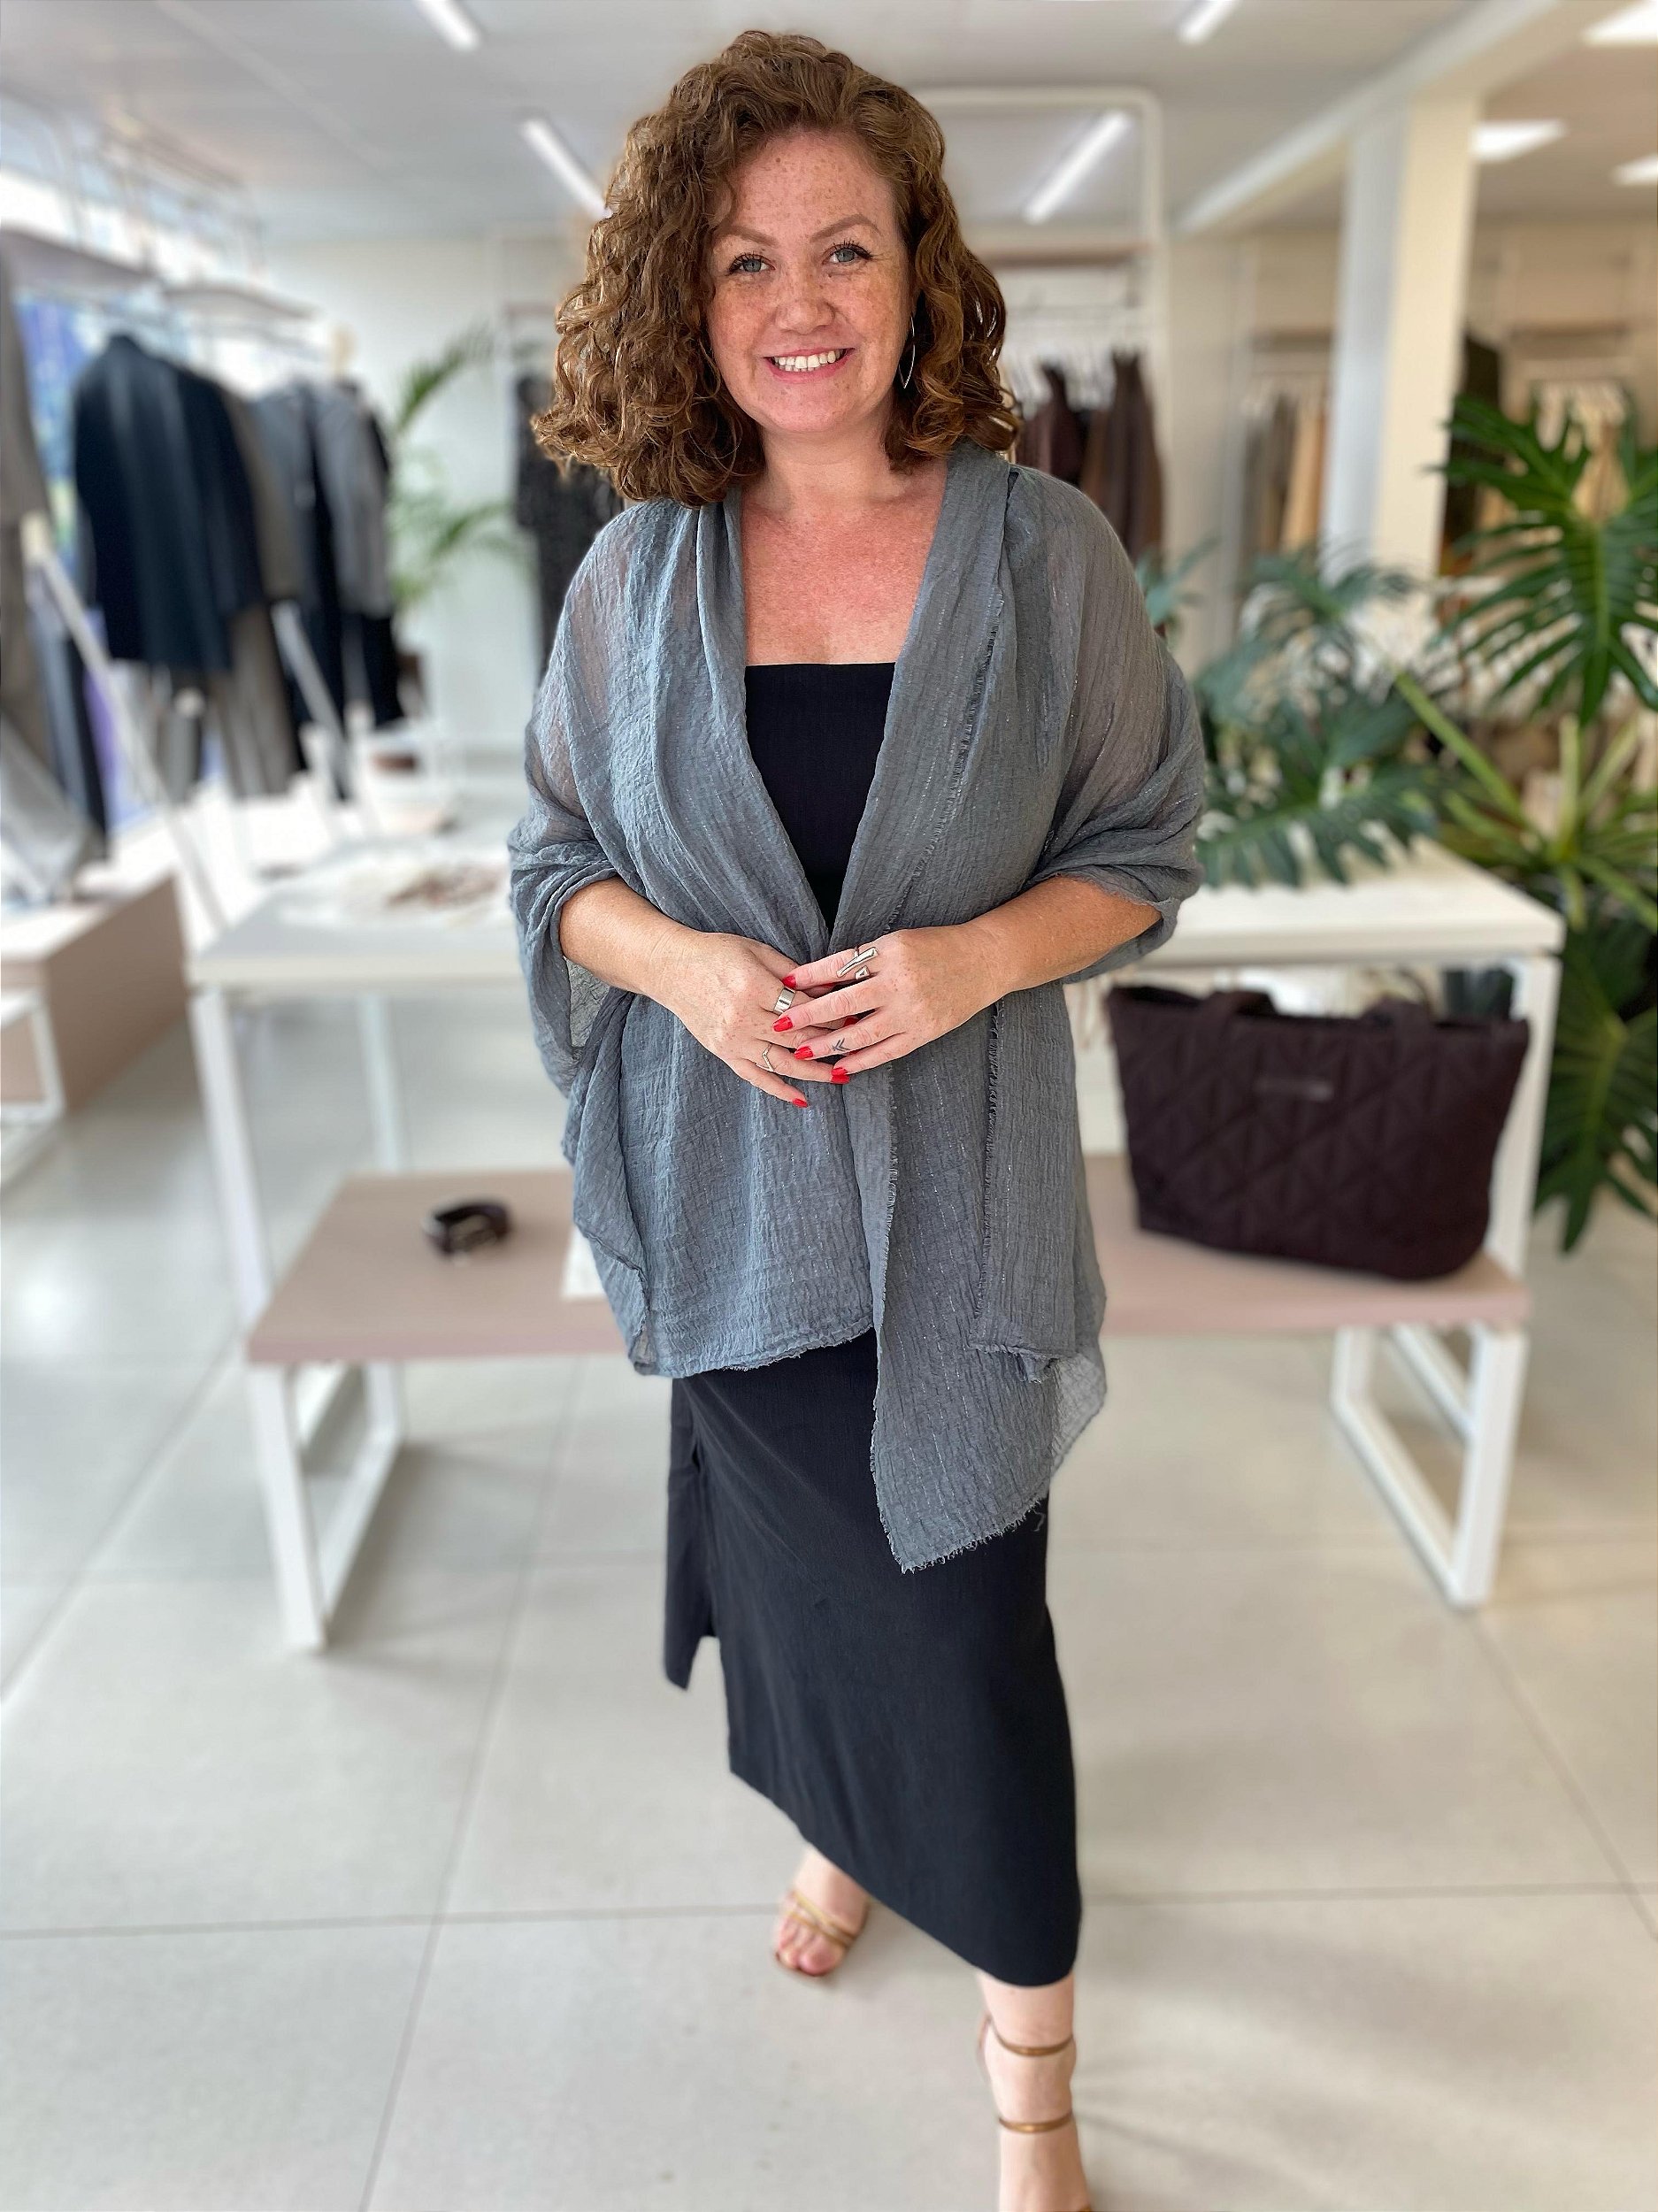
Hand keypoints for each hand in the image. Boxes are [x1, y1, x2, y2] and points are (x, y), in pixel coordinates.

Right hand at [655, 926, 840, 1107]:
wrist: (671, 968)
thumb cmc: (716, 954)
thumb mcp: (757, 951)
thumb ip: (794, 973)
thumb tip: (831, 988)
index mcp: (753, 986)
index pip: (804, 1008)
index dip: (832, 1014)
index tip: (853, 1018)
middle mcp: (742, 1017)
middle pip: (797, 1038)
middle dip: (830, 1043)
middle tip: (855, 1047)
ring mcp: (732, 1039)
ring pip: (781, 1063)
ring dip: (814, 1073)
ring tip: (840, 1077)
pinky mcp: (723, 1052)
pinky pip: (755, 1077)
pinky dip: (779, 1090)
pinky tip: (802, 1098)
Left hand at [770, 923, 1003, 1079]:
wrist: (984, 960)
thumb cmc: (935, 947)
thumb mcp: (897, 942)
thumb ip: (863, 961)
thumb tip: (821, 980)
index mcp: (889, 953)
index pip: (840, 966)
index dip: (810, 976)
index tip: (785, 984)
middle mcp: (899, 982)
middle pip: (843, 1003)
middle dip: (809, 1016)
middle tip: (780, 1026)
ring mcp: (913, 1011)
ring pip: (861, 1034)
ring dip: (828, 1045)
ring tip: (801, 1053)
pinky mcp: (925, 1031)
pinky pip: (887, 1051)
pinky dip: (862, 1061)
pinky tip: (840, 1068)